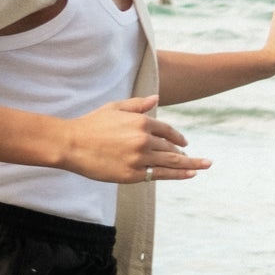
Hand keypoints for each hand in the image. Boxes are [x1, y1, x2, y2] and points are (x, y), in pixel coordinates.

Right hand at [60, 95, 209, 183]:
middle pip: (171, 148)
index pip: (167, 130)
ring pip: (170, 162)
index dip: (178, 137)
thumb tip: (157, 99)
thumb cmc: (91, 124)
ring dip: (189, 165)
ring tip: (203, 166)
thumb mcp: (115, 108)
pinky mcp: (133, 174)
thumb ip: (137, 105)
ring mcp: (139, 157)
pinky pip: (160, 174)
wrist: (72, 144)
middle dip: (187, 154)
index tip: (185, 143)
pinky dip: (178, 174)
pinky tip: (190, 174)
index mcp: (140, 121)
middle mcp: (143, 139)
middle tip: (202, 161)